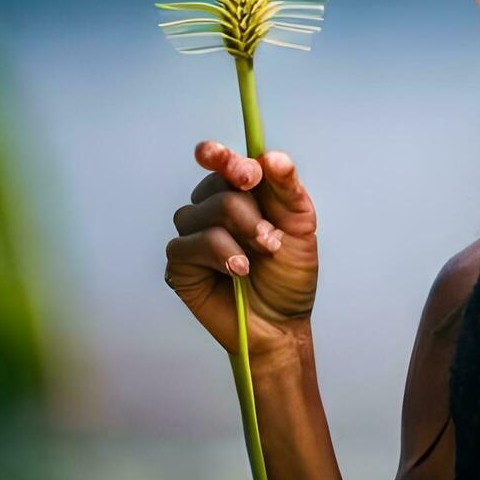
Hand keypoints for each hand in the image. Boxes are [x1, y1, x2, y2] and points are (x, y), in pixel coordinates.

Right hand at [164, 141, 319, 363]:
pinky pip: (188, 245)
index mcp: (240, 192)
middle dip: (249, 212)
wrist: (282, 322)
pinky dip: (219, 255)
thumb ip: (287, 188)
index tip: (246, 173)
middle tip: (272, 239)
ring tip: (260, 258)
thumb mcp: (301, 225)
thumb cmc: (290, 274)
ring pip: (202, 213)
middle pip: (217, 187)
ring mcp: (192, 235)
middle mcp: (211, 208)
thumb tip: (271, 156)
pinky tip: (238, 271)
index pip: (221, 161)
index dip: (224, 158)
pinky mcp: (179, 264)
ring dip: (239, 235)